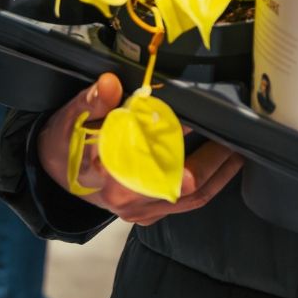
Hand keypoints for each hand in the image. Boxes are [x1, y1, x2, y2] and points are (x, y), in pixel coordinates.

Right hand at [37, 73, 243, 225]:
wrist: (57, 169)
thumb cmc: (69, 138)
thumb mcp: (74, 115)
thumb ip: (94, 100)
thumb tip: (110, 83)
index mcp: (107, 171)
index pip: (154, 154)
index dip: (183, 133)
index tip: (204, 111)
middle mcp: (126, 197)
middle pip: (184, 181)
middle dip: (214, 156)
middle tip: (235, 129)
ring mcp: (139, 210)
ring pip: (192, 196)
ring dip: (220, 171)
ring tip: (240, 145)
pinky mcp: (147, 214)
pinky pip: (187, 204)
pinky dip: (210, 184)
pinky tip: (225, 163)